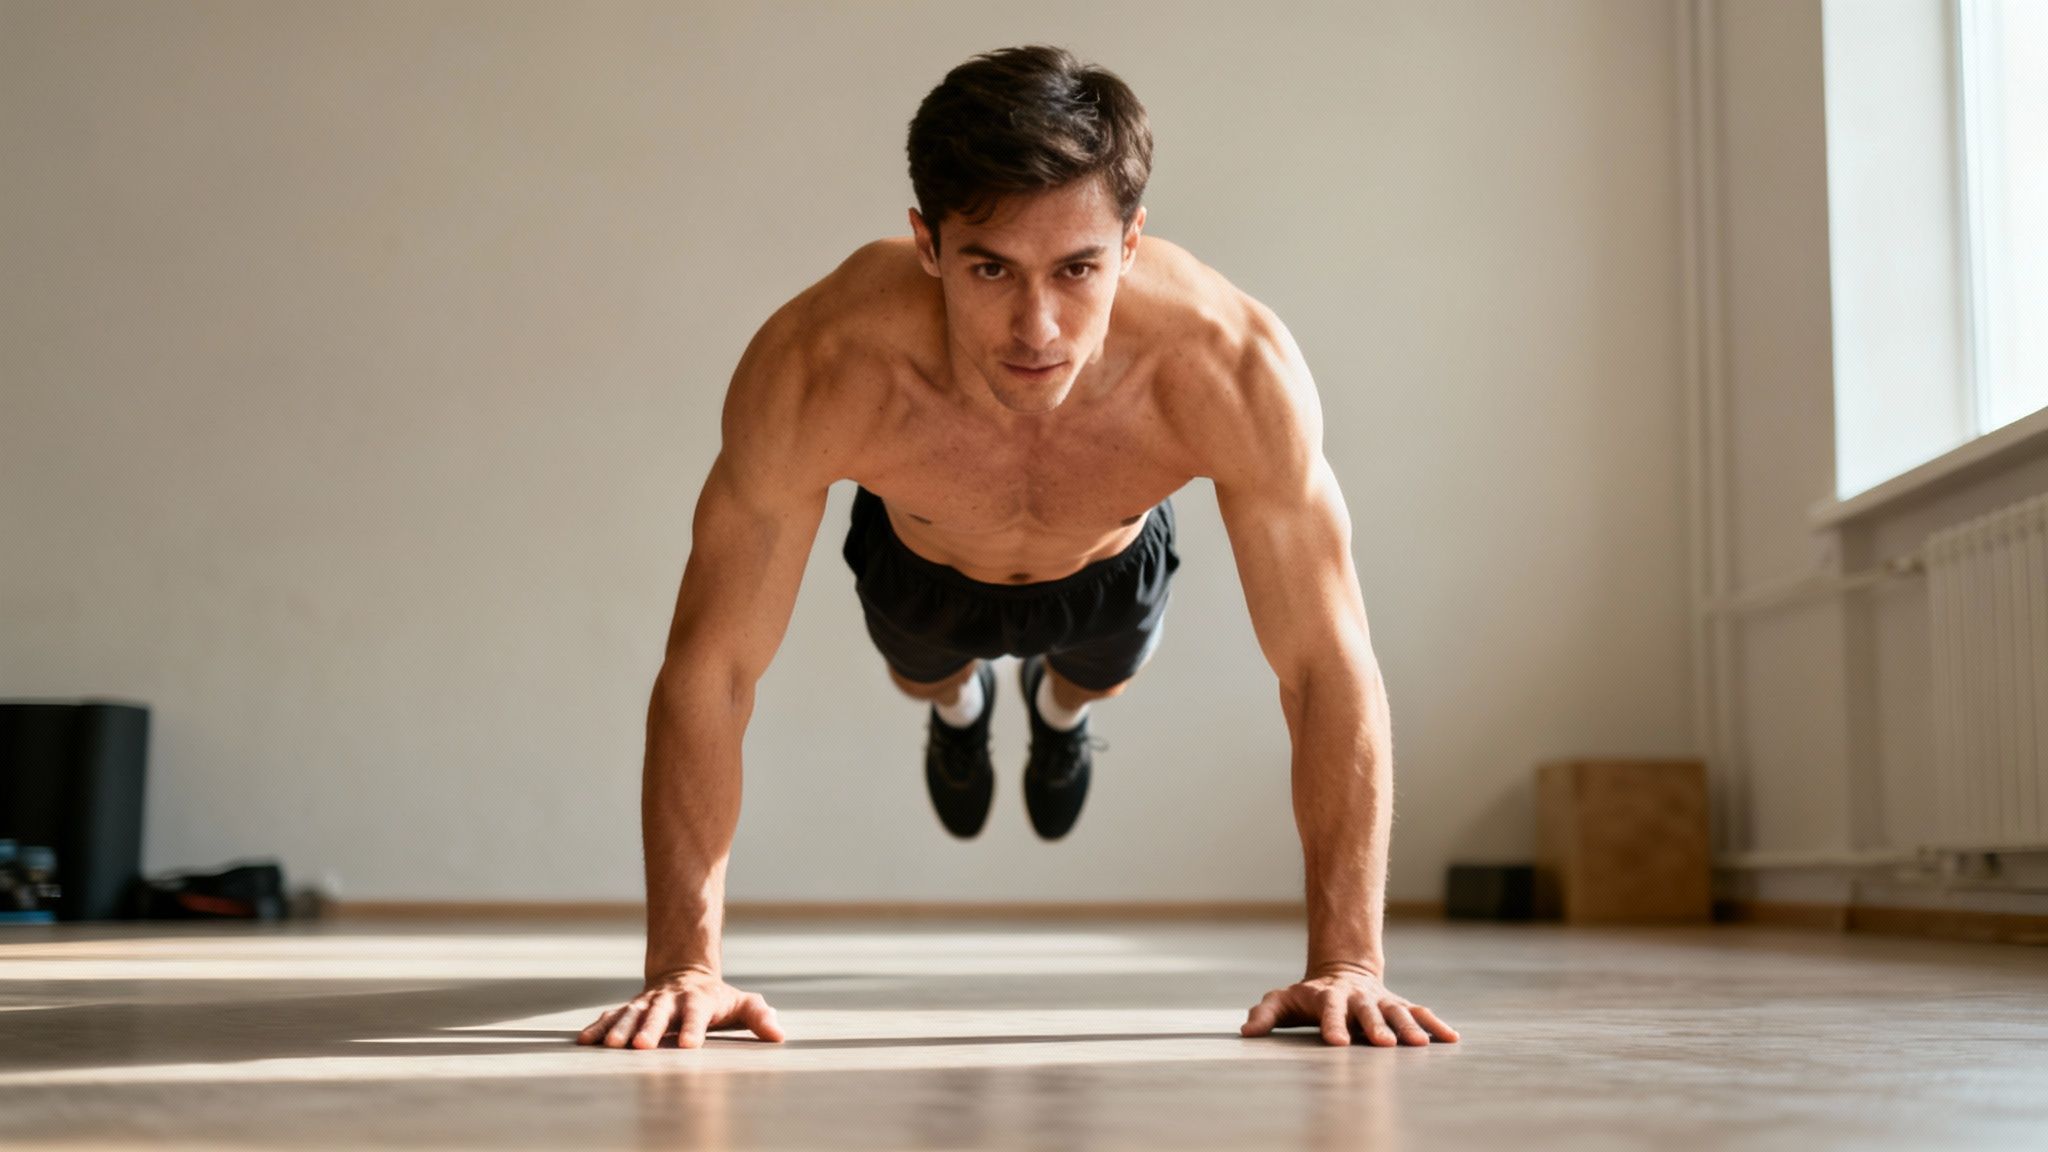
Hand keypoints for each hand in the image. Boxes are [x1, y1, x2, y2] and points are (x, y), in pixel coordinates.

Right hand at [576, 969, 786, 1048]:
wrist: (686, 974)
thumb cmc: (719, 999)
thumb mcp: (743, 1004)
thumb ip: (760, 1016)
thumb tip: (780, 1035)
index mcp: (699, 1000)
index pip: (697, 1013)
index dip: (693, 1028)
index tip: (690, 1045)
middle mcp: (670, 1000)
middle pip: (659, 1013)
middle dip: (649, 1029)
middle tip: (640, 1047)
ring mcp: (647, 1002)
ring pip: (631, 1013)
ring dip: (619, 1029)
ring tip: (610, 1046)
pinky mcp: (630, 1008)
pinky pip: (611, 1015)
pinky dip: (598, 1027)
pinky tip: (584, 1041)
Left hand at [1240, 967, 1459, 1046]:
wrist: (1342, 971)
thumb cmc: (1307, 995)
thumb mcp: (1282, 1000)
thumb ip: (1265, 1014)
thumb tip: (1246, 1033)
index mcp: (1329, 996)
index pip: (1329, 1010)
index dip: (1332, 1025)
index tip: (1336, 1043)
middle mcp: (1358, 997)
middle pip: (1367, 1011)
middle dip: (1376, 1027)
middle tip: (1385, 1044)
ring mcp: (1380, 1000)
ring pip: (1397, 1012)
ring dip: (1409, 1027)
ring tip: (1420, 1044)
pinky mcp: (1398, 1005)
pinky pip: (1419, 1013)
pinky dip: (1435, 1024)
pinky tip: (1451, 1038)